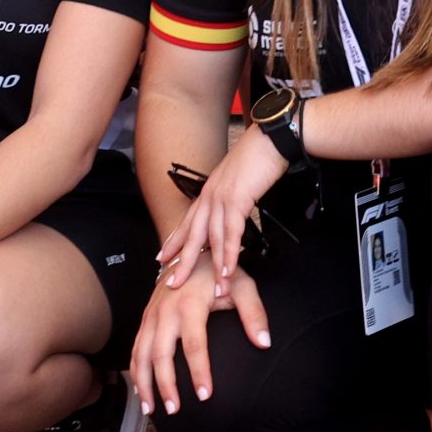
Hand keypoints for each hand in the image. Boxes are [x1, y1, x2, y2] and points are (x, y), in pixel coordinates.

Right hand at [127, 260, 267, 417]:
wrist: (188, 251)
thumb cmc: (216, 271)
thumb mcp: (241, 285)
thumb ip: (254, 313)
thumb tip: (263, 342)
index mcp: (189, 304)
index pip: (193, 344)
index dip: (199, 371)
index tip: (205, 395)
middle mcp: (165, 311)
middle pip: (160, 354)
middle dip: (165, 385)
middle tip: (175, 410)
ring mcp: (151, 315)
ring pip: (141, 353)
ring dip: (144, 382)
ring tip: (152, 409)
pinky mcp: (145, 318)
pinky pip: (135, 347)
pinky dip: (135, 370)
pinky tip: (142, 390)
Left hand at [156, 122, 287, 292]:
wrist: (268, 140)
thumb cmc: (257, 162)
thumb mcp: (237, 184)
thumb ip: (230, 203)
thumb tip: (231, 220)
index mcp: (208, 193)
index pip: (187, 222)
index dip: (175, 242)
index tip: (162, 259)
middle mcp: (209, 196)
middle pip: (192, 234)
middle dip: (183, 261)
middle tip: (173, 283)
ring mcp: (221, 197)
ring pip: (212, 238)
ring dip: (213, 266)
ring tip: (213, 290)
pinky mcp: (237, 198)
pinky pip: (231, 231)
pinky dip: (229, 252)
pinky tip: (228, 269)